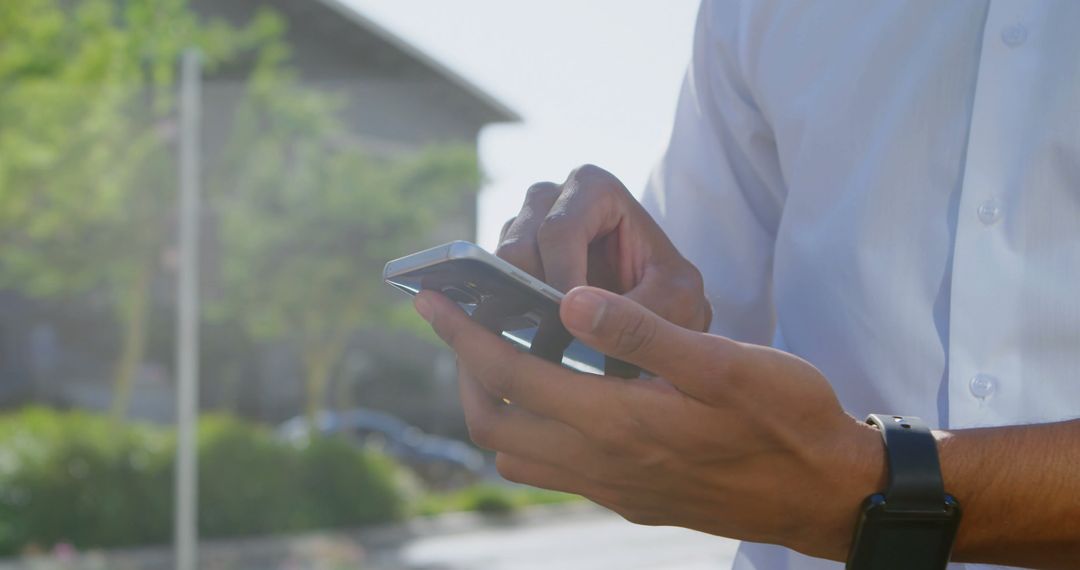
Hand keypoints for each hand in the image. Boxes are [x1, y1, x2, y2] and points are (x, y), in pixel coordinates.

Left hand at [414, 286, 885, 560]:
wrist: (826, 493)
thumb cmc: (786, 419)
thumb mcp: (724, 363)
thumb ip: (641, 332)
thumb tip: (568, 301)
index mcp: (616, 421)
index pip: (508, 376)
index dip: (462, 336)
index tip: (432, 302)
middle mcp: (602, 463)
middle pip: (493, 421)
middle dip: (464, 371)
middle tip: (462, 325)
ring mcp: (613, 488)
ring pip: (517, 451)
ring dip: (493, 404)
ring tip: (500, 356)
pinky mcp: (630, 499)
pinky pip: (553, 470)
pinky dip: (531, 431)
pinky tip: (558, 399)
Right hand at [497, 164, 710, 331]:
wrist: (661, 317)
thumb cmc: (674, 298)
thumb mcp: (677, 303)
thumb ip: (637, 312)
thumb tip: (571, 310)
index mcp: (594, 187)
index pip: (560, 232)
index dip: (561, 281)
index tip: (571, 327)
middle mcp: (550, 197)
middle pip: (517, 249)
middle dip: (535, 299)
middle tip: (559, 343)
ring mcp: (522, 226)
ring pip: (497, 270)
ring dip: (518, 311)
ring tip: (551, 346)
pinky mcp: (506, 260)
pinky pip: (489, 288)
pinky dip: (506, 319)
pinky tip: (532, 345)